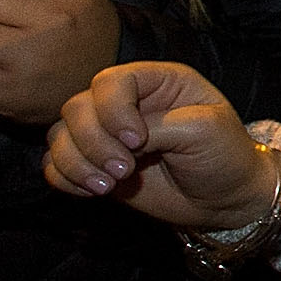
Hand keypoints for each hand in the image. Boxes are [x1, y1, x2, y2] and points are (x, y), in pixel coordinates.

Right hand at [44, 61, 276, 228]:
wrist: (226, 199)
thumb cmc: (225, 155)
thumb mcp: (204, 130)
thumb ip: (158, 126)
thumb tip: (118, 141)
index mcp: (158, 82)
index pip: (111, 81)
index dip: (113, 110)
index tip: (138, 141)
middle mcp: (128, 103)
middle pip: (77, 107)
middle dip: (93, 143)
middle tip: (124, 170)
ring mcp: (107, 134)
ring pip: (60, 135)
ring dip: (76, 163)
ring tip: (107, 186)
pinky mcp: (95, 164)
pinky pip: (55, 164)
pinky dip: (64, 178)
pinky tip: (94, 191)